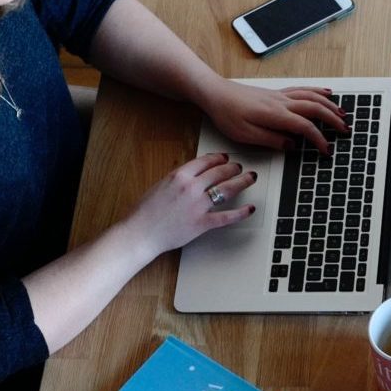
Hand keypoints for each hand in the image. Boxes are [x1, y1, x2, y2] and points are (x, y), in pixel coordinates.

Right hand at [128, 152, 257, 255]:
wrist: (140, 233)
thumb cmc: (144, 212)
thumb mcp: (160, 185)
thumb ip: (178, 179)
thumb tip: (192, 175)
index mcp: (179, 176)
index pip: (205, 161)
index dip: (219, 158)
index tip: (225, 158)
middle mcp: (191, 187)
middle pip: (220, 172)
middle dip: (233, 168)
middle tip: (239, 167)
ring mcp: (198, 205)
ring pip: (227, 189)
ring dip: (242, 181)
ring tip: (250, 178)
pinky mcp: (202, 223)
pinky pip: (227, 216)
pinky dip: (242, 213)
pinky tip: (251, 209)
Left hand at [205, 79, 349, 152]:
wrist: (216, 93)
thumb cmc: (227, 114)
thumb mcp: (245, 135)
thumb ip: (271, 140)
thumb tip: (292, 145)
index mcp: (275, 115)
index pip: (305, 127)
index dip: (319, 139)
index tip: (327, 150)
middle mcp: (281, 102)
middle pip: (315, 108)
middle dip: (333, 119)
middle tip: (345, 131)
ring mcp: (280, 96)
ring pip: (312, 97)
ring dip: (330, 105)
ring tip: (342, 114)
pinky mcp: (277, 93)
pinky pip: (303, 90)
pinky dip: (318, 91)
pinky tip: (326, 93)